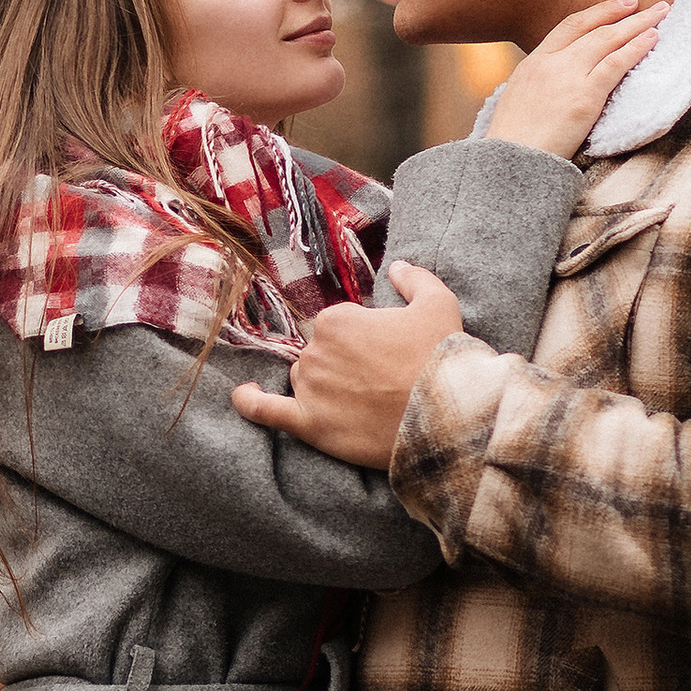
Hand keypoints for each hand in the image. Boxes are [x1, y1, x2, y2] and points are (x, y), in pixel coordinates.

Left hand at [232, 262, 462, 469]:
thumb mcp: (439, 303)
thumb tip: (398, 266)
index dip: (363, 342)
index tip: (387, 355)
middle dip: (344, 366)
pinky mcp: (310, 425)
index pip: (337, 328)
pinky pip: (267, 411)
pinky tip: (243, 396)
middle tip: (382, 382)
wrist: (447, 414)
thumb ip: (414, 279)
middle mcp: (315, 351)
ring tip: (363, 402)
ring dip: (323, 388)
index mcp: (337, 319)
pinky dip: (251, 403)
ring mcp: (310, 389)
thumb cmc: (441, 358)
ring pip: (304, 382)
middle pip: (319, 355)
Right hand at [483, 0, 667, 156]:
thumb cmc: (515, 143)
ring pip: (608, 40)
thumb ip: (541, 85)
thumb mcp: (519, 101)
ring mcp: (567, 77)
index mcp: (533, 63)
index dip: (597, 13)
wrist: (511, 163)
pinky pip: (615, 64)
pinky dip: (636, 48)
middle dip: (622, 13)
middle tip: (645, 4)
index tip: (619, 6)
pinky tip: (653, 38)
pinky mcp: (585, 97)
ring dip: (637, 24)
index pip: (569, 26)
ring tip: (661, 12)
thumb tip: (560, 86)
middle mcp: (550, 63)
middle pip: (593, 29)